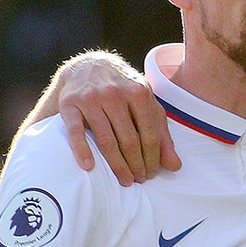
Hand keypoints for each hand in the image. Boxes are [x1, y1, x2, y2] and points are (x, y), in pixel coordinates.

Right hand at [58, 53, 178, 185]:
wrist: (89, 66)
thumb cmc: (124, 92)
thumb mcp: (147, 106)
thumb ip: (161, 135)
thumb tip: (175, 166)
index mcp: (139, 92)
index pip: (149, 133)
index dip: (152, 157)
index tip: (152, 174)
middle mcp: (115, 94)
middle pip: (129, 139)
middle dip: (136, 164)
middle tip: (138, 180)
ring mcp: (91, 98)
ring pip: (106, 139)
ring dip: (116, 164)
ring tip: (124, 180)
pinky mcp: (70, 104)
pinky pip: (75, 132)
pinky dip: (82, 151)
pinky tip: (89, 167)